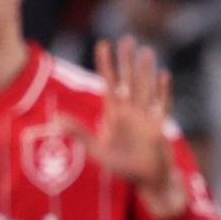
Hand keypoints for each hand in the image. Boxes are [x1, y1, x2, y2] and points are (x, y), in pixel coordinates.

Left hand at [57, 36, 185, 218]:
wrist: (146, 180)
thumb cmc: (122, 167)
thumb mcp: (97, 151)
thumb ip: (79, 134)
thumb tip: (56, 120)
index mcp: (114, 114)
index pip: (109, 83)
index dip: (106, 64)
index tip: (103, 44)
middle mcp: (131, 111)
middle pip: (129, 80)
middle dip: (127, 61)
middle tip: (127, 39)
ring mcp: (146, 117)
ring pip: (145, 88)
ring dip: (145, 71)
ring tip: (146, 51)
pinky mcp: (159, 126)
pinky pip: (162, 105)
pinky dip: (162, 92)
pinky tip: (164, 76)